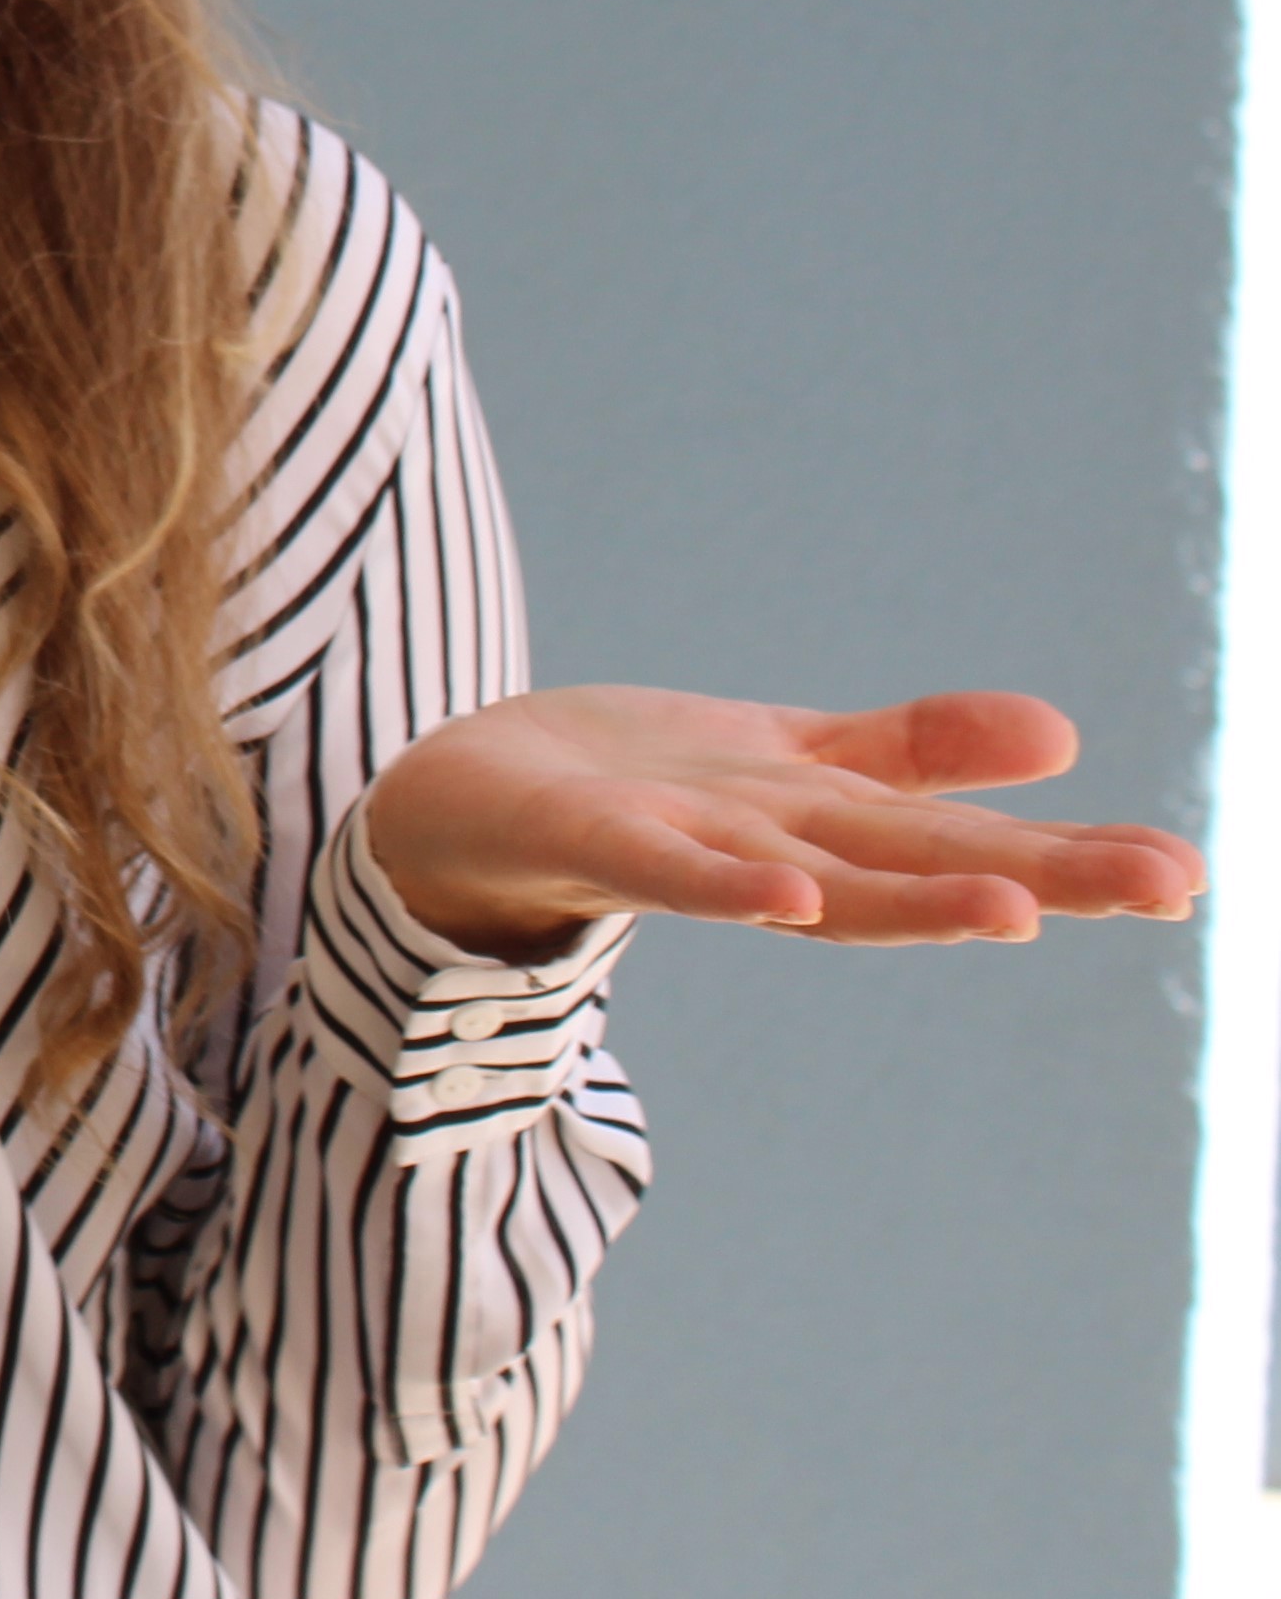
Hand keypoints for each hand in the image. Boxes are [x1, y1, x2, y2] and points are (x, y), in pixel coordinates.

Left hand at [362, 686, 1205, 962]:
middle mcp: (766, 853)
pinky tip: (789, 897)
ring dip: (904, 898)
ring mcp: (679, 850)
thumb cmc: (635, 791)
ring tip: (1015, 910)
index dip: (1069, 856)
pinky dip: (723, 883)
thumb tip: (1062, 734)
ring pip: (807, 875)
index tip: (1190, 874)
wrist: (455, 810)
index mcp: (817, 829)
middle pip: (910, 865)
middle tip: (1172, 883)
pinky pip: (658, 865)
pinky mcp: (581, 836)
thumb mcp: (785, 756)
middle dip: (1038, 877)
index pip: (957, 843)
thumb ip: (913, 754)